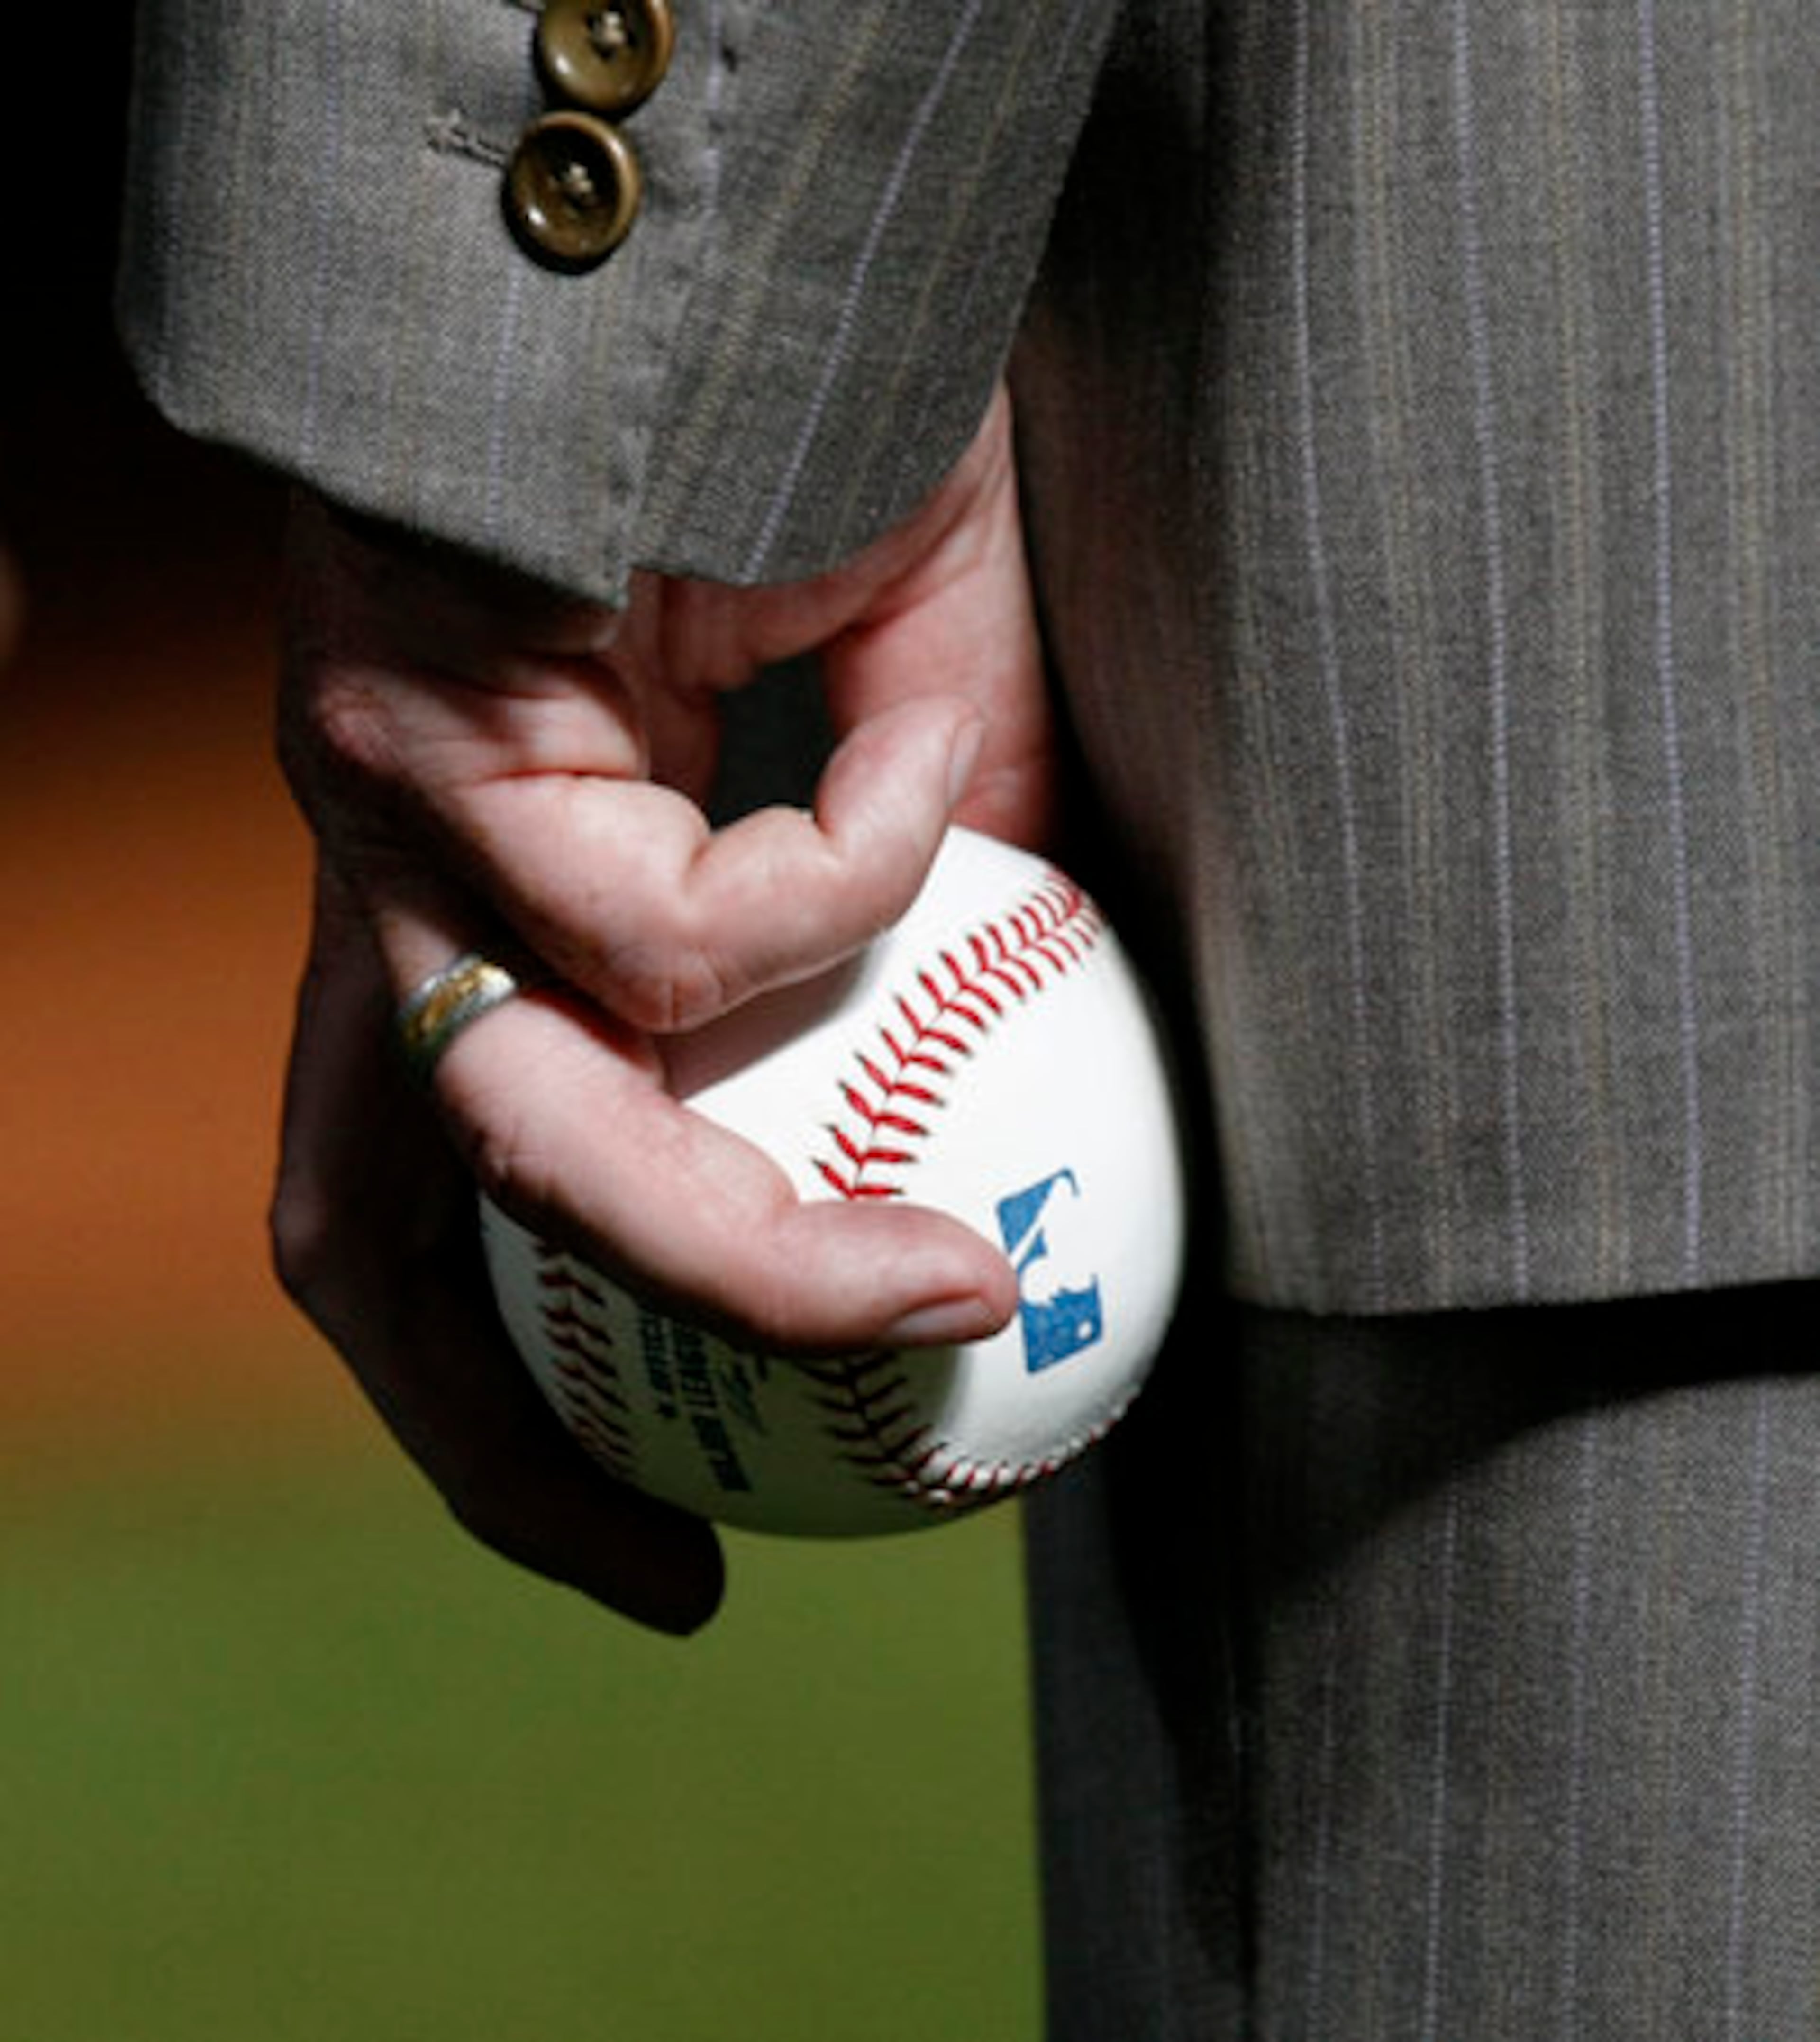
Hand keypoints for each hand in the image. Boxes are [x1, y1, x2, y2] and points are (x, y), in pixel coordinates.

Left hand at [272, 388, 1058, 1620]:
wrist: (739, 243)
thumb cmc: (823, 456)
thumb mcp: (917, 726)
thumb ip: (929, 904)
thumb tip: (995, 1067)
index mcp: (484, 897)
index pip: (421, 1200)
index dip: (516, 1403)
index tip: (675, 1531)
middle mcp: (387, 873)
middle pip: (364, 1234)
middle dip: (504, 1447)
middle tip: (678, 1576)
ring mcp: (378, 802)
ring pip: (500, 1122)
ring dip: (735, 1245)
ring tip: (937, 1287)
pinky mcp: (413, 719)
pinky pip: (662, 919)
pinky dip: (831, 904)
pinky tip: (919, 817)